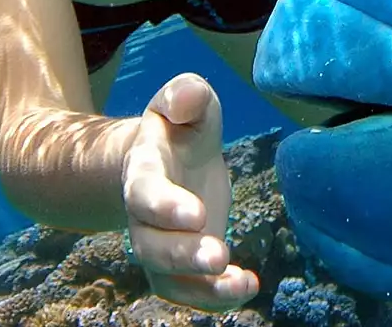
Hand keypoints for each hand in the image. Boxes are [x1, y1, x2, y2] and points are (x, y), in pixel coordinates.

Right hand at [122, 73, 258, 310]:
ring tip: (241, 283)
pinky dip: (216, 297)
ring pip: (168, 279)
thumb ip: (187, 94)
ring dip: (202, 287)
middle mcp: (143, 218)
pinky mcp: (180, 268)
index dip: (166, 206)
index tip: (196, 214)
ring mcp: (159, 247)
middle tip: (218, 255)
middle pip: (152, 247)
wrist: (168, 159)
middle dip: (183, 255)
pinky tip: (248, 286)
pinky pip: (190, 293)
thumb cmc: (180, 128)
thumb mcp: (186, 101)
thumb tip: (185, 100)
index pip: (145, 193)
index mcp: (143, 172)